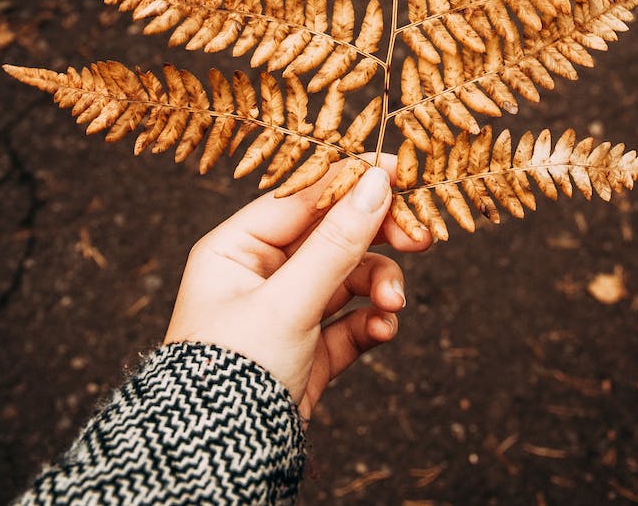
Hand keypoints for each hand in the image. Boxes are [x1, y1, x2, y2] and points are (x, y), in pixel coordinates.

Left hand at [164, 157, 430, 418]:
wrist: (215, 465)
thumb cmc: (232, 373)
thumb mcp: (287, 302)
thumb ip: (337, 242)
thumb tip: (377, 181)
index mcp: (236, 249)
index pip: (303, 198)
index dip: (352, 183)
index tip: (401, 172)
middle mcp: (259, 275)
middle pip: (332, 236)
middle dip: (376, 240)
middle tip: (422, 236)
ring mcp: (286, 313)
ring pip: (348, 279)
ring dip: (378, 286)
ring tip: (393, 305)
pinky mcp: (308, 353)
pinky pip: (350, 322)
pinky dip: (371, 322)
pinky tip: (384, 330)